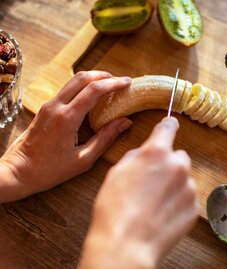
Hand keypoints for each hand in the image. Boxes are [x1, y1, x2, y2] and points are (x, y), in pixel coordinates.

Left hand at [0, 71, 132, 202]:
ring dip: (93, 79)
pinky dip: (83, 87)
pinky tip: (93, 97)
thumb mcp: (83, 159)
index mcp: (67, 118)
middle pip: (82, 78)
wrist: (18, 171)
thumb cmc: (50, 170)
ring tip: (110, 86)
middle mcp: (56, 106)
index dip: (113, 83)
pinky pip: (67, 90)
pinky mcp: (46, 108)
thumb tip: (125, 122)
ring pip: (73, 80)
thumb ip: (106, 138)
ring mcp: (49, 105)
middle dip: (104, 75)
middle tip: (120, 82)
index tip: (128, 83)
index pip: (93, 90)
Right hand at [79, 117, 198, 268]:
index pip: (169, 127)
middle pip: (179, 156)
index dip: (168, 126)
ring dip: (173, 185)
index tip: (170, 126)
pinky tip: (162, 214)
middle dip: (168, 164)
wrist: (126, 245)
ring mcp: (189, 188)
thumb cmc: (115, 209)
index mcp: (157, 152)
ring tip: (154, 203)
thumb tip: (145, 153)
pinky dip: (178, 202)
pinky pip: (187, 198)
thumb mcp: (116, 172)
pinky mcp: (194, 208)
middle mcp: (178, 166)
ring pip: (183, 179)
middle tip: (152, 180)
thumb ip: (136, 156)